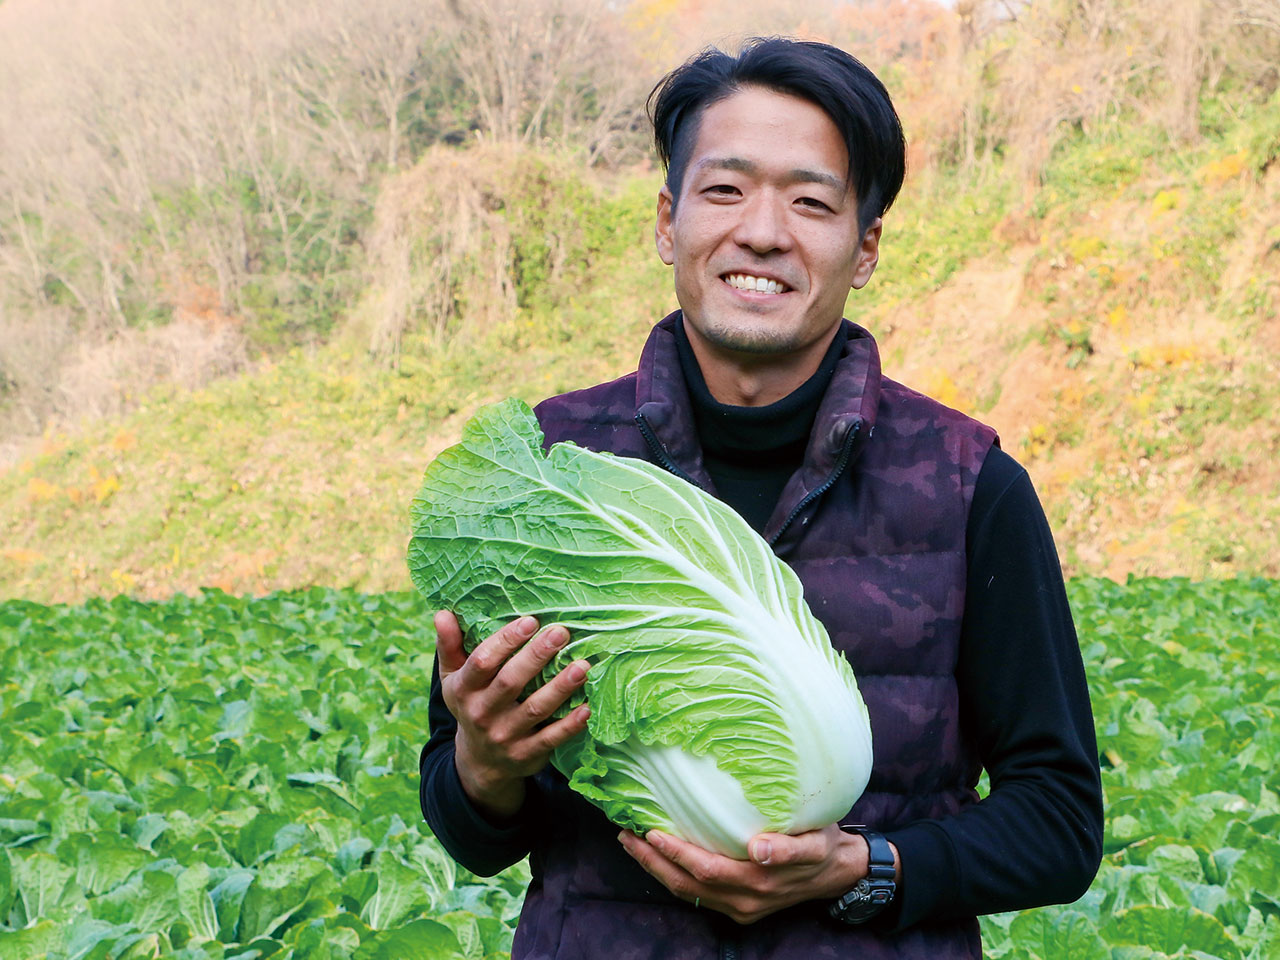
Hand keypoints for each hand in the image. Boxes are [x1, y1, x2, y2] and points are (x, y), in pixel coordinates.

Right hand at [436, 610, 590, 818]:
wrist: (479, 762)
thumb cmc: (471, 704)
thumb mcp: (453, 677)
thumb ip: (449, 645)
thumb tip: (442, 613)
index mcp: (464, 689)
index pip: (482, 662)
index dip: (505, 640)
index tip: (530, 620)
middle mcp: (481, 713)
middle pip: (510, 682)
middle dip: (536, 656)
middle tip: (561, 632)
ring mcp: (504, 736)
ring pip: (535, 709)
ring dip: (561, 687)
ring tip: (583, 665)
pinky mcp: (526, 754)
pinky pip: (551, 738)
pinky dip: (570, 725)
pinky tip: (587, 706)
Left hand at [618, 824, 898, 924]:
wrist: (837, 872)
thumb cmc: (822, 843)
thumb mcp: (814, 842)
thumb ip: (788, 849)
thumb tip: (757, 848)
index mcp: (759, 880)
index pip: (707, 869)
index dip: (677, 853)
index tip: (652, 832)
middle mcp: (745, 899)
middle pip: (688, 883)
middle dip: (653, 861)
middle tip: (626, 834)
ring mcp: (740, 907)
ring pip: (688, 892)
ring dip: (656, 870)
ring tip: (631, 843)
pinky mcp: (738, 910)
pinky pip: (698, 896)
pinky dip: (673, 878)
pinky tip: (657, 858)